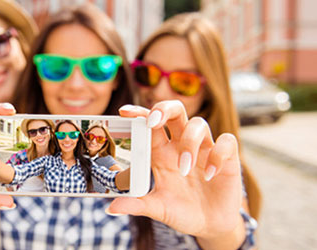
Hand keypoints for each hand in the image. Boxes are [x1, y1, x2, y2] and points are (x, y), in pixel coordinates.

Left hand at [109, 101, 242, 238]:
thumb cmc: (181, 211)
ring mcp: (205, 149)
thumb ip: (137, 205)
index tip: (124, 112)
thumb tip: (112, 208)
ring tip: (185, 168)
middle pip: (175, 111)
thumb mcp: (158, 209)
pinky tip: (209, 174)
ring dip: (189, 142)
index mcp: (161, 153)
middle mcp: (181, 146)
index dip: (139, 114)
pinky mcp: (227, 157)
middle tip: (154, 121)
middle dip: (164, 109)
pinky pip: (227, 141)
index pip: (149, 125)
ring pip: (198, 124)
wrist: (210, 226)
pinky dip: (218, 155)